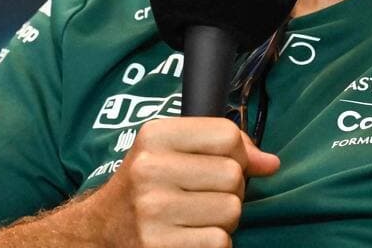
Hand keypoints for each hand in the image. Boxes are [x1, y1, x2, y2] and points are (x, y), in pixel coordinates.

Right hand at [83, 116, 279, 247]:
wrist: (100, 231)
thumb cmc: (147, 187)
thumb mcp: (172, 152)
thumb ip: (223, 147)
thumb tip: (271, 163)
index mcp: (155, 136)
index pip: (227, 135)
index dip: (236, 153)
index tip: (220, 166)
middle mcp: (150, 169)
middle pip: (233, 175)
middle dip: (230, 190)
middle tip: (203, 197)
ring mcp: (153, 210)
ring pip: (231, 211)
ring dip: (223, 220)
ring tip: (194, 217)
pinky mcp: (158, 246)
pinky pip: (219, 242)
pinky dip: (213, 243)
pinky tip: (189, 237)